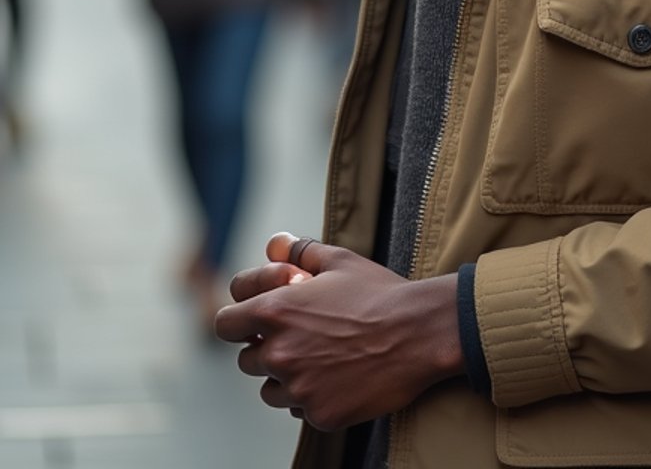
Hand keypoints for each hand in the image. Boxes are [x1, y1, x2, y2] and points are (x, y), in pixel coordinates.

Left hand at [215, 233, 463, 431]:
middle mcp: (278, 353)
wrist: (420, 333)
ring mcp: (298, 388)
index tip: (262, 316)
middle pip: (247, 358)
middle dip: (267, 346)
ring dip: (286, 376)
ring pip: (269, 389)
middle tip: (303, 335)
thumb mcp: (339, 260)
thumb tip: (275, 242)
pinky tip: (339, 377)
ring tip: (321, 356)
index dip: (242, 316)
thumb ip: (299, 251)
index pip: (225, 322)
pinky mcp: (319, 415)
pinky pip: (299, 409)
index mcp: (274, 311)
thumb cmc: (378, 292)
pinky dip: (312, 396)